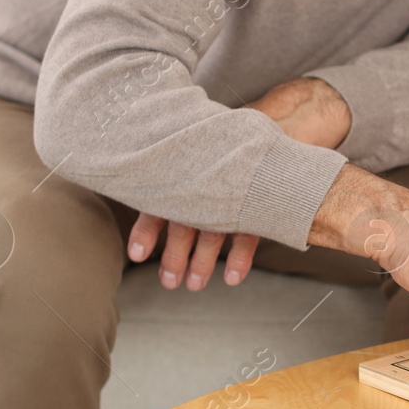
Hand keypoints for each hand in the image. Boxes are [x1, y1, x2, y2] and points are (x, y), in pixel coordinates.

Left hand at [125, 77, 351, 287]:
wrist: (274, 123)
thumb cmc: (224, 142)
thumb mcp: (198, 147)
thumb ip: (173, 165)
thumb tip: (134, 180)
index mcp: (185, 169)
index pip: (160, 201)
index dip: (147, 230)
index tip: (137, 256)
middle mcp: (206, 181)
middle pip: (185, 224)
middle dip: (176, 257)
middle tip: (170, 283)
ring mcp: (233, 192)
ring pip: (213, 232)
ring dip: (203, 261)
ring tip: (195, 285)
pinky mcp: (256, 199)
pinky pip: (248, 232)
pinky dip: (241, 256)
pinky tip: (233, 278)